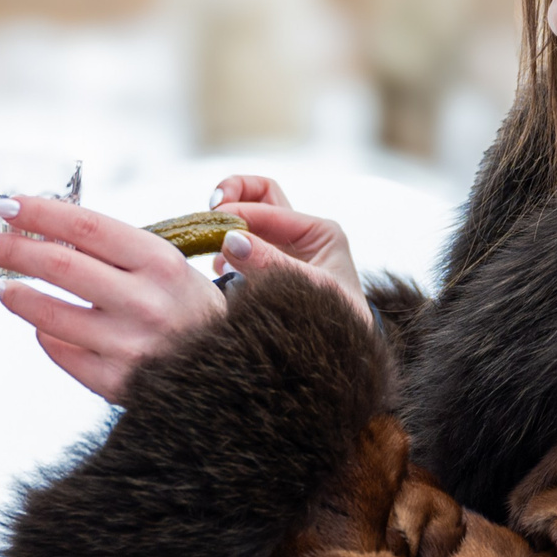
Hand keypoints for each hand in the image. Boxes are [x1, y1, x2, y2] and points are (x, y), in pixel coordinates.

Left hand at [0, 196, 225, 403]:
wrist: (230, 369)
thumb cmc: (185, 309)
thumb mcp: (166, 267)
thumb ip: (115, 250)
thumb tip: (46, 229)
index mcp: (160, 263)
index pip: (86, 227)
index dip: (39, 213)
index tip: (5, 206)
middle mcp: (146, 302)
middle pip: (59, 264)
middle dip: (11, 249)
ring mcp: (130, 346)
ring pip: (49, 314)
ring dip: (15, 295)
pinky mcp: (117, 383)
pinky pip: (61, 352)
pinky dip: (45, 335)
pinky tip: (42, 326)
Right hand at [207, 176, 366, 318]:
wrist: (346, 361)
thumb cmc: (340, 322)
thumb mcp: (310, 288)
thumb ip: (271, 264)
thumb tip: (230, 240)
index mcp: (319, 232)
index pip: (270, 204)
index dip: (239, 212)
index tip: (214, 227)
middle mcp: (299, 236)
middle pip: (260, 196)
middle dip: (232, 195)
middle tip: (211, 209)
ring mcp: (281, 253)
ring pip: (246, 222)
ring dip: (225, 226)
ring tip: (209, 243)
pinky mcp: (265, 273)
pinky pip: (238, 252)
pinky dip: (224, 253)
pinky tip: (218, 270)